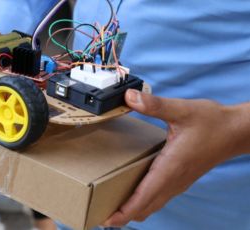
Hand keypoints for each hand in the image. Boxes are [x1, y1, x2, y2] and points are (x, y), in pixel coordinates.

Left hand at [102, 89, 242, 226]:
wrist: (235, 131)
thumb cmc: (212, 122)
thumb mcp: (182, 109)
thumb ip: (154, 105)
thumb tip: (130, 97)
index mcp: (171, 167)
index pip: (144, 197)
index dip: (125, 211)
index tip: (107, 219)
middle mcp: (173, 180)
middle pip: (145, 208)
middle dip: (123, 216)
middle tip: (101, 215)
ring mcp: (177, 182)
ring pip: (152, 206)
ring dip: (133, 211)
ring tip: (111, 209)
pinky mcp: (179, 179)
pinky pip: (158, 198)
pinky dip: (143, 203)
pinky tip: (132, 195)